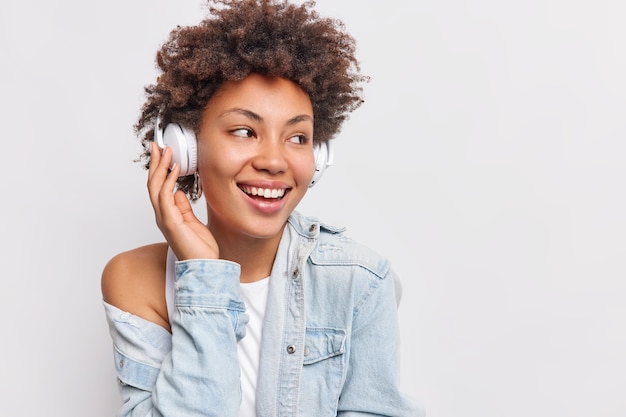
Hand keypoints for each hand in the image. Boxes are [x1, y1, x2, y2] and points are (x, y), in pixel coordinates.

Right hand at [147, 142, 218, 259]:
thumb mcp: (192, 222)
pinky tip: (174, 169)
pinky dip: (169, 181)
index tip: (163, 153)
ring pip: (156, 188)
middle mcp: (162, 215)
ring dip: (161, 167)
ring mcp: (165, 219)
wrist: (204, 267)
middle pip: (153, 184)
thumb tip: (178, 192)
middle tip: (158, 145)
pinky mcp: (171, 223)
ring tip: (167, 151)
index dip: (159, 169)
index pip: (158, 187)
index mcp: (167, 215)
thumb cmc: (200, 249)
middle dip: (155, 163)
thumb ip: (183, 208)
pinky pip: (166, 198)